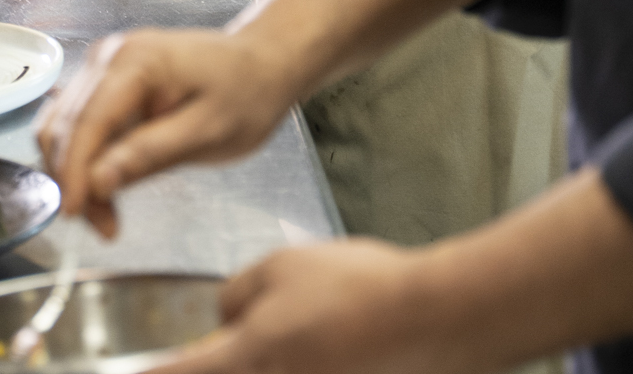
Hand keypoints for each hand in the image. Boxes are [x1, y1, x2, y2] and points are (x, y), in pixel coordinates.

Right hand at [37, 29, 292, 235]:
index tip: (74, 214)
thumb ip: (150, 154)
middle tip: (104, 227)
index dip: (74, 171)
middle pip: (67, 123)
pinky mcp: (106, 82)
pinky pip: (80, 124)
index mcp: (136, 60)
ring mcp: (104, 66)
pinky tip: (107, 189)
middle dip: (74, 179)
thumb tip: (97, 182)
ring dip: (75, 173)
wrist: (261, 65)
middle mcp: (109, 55)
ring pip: (64, 126)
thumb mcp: (207, 132)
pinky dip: (84, 160)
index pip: (87, 120)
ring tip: (107, 216)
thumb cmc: (244, 94)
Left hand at [156, 242, 417, 373]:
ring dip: (247, 363)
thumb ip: (238, 296)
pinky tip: (308, 344)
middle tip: (203, 351)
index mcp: (250, 356)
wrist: (429, 318)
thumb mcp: (282, 268)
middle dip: (203, 365)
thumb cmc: (356, 286)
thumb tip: (222, 322)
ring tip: (274, 334)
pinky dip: (290, 364)